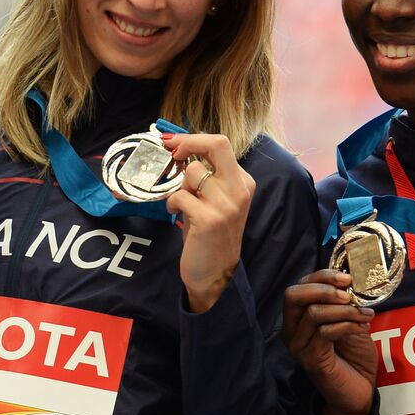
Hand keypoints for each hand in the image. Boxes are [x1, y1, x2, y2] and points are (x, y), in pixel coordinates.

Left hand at [163, 132, 254, 312]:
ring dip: (179, 185)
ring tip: (182, 203)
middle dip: (188, 142)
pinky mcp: (210, 219)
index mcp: (243, 182)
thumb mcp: (216, 202)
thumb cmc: (210, 236)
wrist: (215, 274)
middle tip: (172, 151)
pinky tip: (176, 215)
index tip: (174, 143)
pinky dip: (171, 203)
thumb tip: (180, 148)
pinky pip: (180, 196)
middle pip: (217, 144)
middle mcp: (239, 190)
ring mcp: (227, 205)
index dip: (193, 139)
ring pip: (192, 172)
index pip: (221, 144)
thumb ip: (206, 177)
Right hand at [284, 269, 376, 414]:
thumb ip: (342, 302)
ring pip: (313, 313)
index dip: (322, 276)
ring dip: (345, 310)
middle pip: (293, 296)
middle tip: (349, 294)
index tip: (348, 278)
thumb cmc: (353, 355)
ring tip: (366, 314)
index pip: (299, 287)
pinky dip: (346, 325)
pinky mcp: (311, 360)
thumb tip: (350, 281)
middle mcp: (292, 331)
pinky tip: (362, 328)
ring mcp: (299, 347)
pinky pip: (325, 332)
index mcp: (297, 318)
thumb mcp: (348, 320)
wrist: (359, 389)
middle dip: (324, 289)